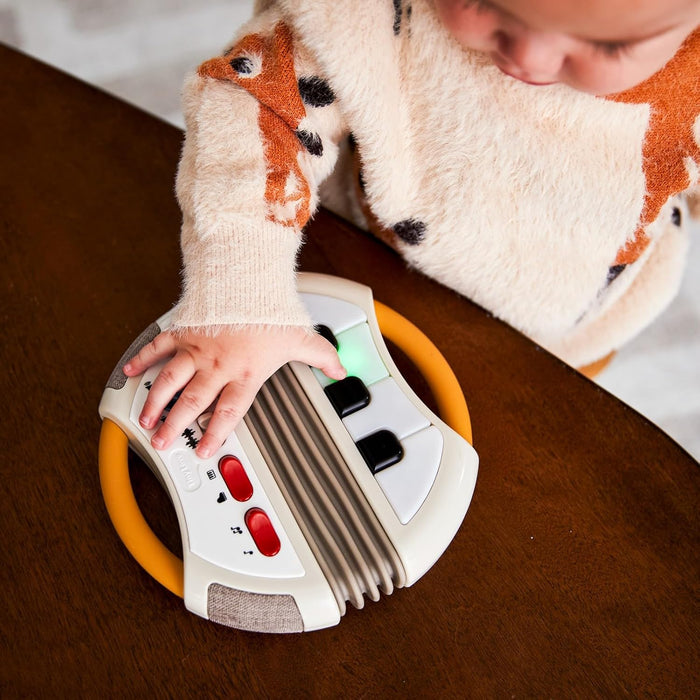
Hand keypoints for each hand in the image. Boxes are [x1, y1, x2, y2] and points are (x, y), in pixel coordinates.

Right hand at [122, 325, 345, 457]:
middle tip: (162, 441)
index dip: (215, 435)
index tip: (203, 449)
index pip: (228, 413)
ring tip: (145, 419)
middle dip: (175, 427)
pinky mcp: (183, 330)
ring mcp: (197, 349)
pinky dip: (142, 359)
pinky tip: (129, 372)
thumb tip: (341, 368)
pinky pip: (159, 347)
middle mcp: (217, 366)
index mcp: (244, 373)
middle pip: (192, 404)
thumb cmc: (272, 309)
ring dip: (155, 402)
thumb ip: (321, 356)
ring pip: (170, 382)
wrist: (247, 277)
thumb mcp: (302, 336)